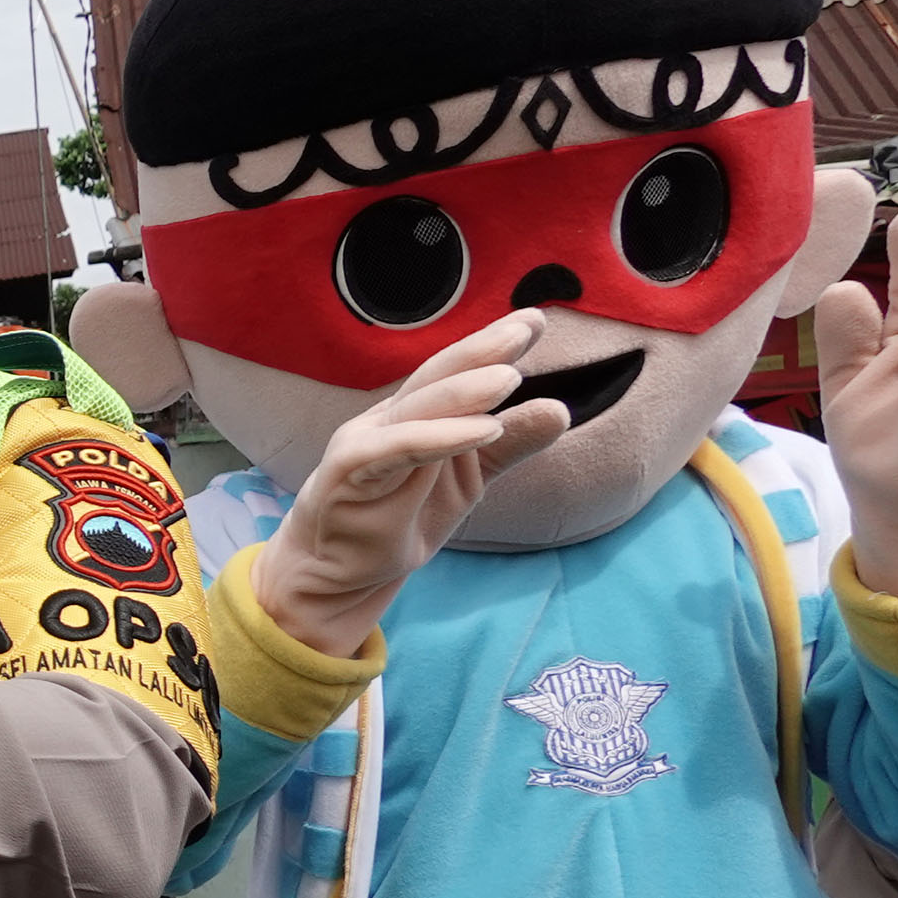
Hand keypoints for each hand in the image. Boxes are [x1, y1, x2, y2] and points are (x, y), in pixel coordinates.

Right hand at [249, 313, 559, 657]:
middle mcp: (386, 419)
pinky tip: (485, 427)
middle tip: (528, 326)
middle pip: (436, 377)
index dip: (491, 346)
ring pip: (418, 407)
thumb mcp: (467, 481)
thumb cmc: (396, 522)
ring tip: (510, 377)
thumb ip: (507, 445)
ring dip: (465, 391)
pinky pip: (400, 447)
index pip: (454, 373)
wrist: (338, 576)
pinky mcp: (349, 471)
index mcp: (412, 415)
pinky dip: (441, 436)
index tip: (534, 322)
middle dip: (481, 350)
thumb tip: (560, 409)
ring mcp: (364, 442)